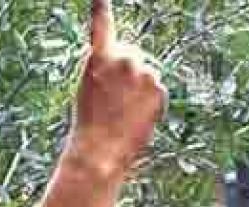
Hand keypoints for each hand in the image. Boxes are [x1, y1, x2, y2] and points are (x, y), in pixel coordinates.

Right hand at [66, 0, 165, 176]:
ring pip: (146, 74)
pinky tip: (136, 117)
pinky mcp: (159, 88)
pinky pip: (157, 91)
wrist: (100, 151)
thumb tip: (126, 62)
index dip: (102, 7)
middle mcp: (124, 58)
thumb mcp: (89, 87)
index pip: (102, 24)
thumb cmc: (89, 124)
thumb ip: (105, 68)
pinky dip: (150, 103)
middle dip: (129, 72)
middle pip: (133, 55)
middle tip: (117, 99)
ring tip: (124, 112)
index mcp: (99, 56)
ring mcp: (144, 72)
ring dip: (140, 89)